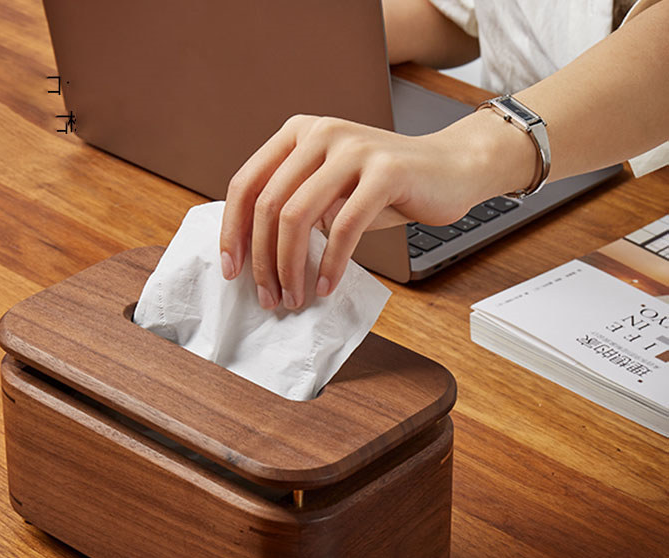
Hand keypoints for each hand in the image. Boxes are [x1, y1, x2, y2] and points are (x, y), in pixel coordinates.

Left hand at [219, 113, 500, 308]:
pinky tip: (326, 287)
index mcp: (297, 134)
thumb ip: (294, 206)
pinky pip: (344, 227)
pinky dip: (330, 264)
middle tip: (269, 297)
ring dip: (291, 267)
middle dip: (263, 261)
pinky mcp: (385, 171)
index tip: (232, 271)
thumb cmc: (383, 189)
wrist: (450, 169)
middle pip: (269, 205)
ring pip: (298, 216)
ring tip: (296, 298)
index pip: (246, 184)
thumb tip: (253, 256)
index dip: (232, 232)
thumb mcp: (330, 191)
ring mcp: (353, 148)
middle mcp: (320, 133)